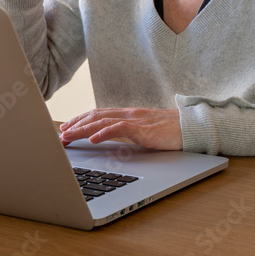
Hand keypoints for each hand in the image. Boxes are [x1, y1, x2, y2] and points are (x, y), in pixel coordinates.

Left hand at [59, 108, 182, 150]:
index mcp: (129, 114)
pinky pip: (120, 129)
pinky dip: (104, 133)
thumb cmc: (173, 132)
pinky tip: (93, 139)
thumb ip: (131, 133)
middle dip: (76, 124)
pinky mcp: (144, 129)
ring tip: (68, 136)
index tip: (67, 127)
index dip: (81, 119)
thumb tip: (115, 141)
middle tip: (61, 133)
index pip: (99, 114)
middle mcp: (129, 114)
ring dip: (82, 129)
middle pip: (96, 116)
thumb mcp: (146, 132)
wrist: (193, 128)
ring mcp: (136, 120)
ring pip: (103, 121)